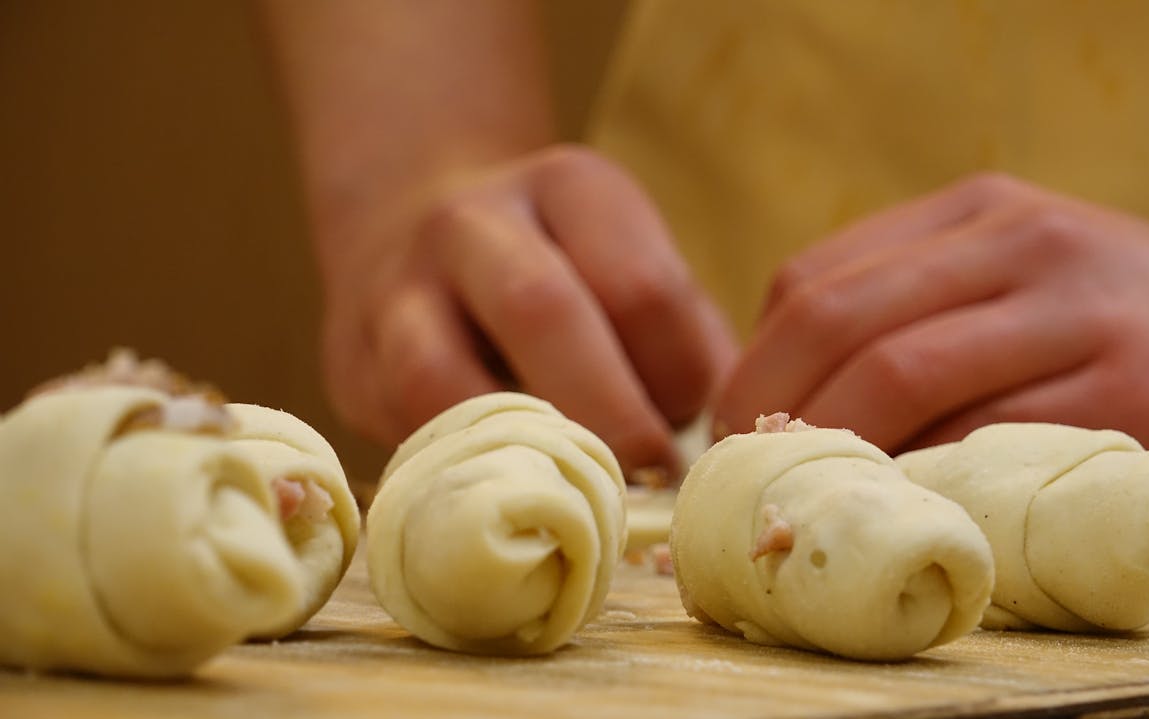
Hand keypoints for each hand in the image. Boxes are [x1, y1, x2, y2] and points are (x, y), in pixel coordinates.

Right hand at [319, 145, 735, 476]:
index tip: (698, 425)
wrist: (416, 226)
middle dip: (608, 413)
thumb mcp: (631, 268)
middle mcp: (473, 222)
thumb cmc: (567, 276)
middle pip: (540, 311)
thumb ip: (683, 343)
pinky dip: (463, 472)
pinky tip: (513, 492)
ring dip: (519, 449)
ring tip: (576, 494)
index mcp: (569, 187)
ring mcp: (398, 287)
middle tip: (651, 476)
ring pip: (441, 375)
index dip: (680, 375)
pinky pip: (402, 428)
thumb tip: (725, 443)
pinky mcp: (350, 358)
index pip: (641, 287)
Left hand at [714, 173, 1148, 453]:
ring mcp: (1078, 314)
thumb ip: (910, 304)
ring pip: (903, 377)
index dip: (753, 365)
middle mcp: (1022, 245)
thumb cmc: (1112, 316)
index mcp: (977, 212)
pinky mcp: (1129, 396)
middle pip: (842, 323)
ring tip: (807, 496)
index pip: (816, 281)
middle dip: (770, 411)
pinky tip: (899, 508)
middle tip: (748, 477)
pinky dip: (922, 481)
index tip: (732, 431)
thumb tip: (781, 397)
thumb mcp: (1013, 270)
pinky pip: (987, 444)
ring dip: (832, 449)